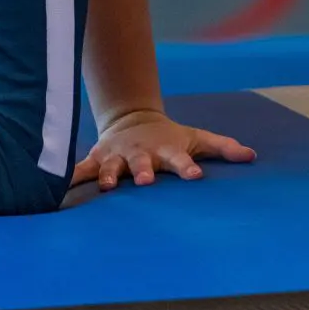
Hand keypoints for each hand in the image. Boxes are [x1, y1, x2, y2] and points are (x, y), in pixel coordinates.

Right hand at [71, 109, 256, 190]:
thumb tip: (252, 156)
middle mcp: (141, 154)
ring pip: (112, 168)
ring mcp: (118, 157)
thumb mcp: (197, 138)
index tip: (196, 175)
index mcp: (167, 151)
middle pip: (144, 164)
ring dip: (110, 176)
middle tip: (147, 181)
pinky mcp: (97, 159)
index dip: (188, 167)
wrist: (133, 121)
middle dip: (145, 172)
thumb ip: (223, 148)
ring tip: (108, 187)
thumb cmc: (171, 137)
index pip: (182, 160)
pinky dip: (70, 178)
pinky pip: (80, 170)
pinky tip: (56, 188)